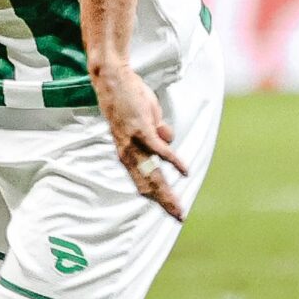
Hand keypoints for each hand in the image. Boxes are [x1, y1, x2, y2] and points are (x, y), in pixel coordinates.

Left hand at [92, 62, 190, 221]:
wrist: (113, 81)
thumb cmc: (129, 99)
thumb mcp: (145, 120)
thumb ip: (156, 132)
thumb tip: (168, 139)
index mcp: (127, 152)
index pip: (143, 179)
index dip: (156, 195)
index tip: (169, 207)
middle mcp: (128, 152)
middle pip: (149, 183)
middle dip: (164, 201)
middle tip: (178, 217)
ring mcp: (134, 143)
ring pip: (153, 173)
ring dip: (168, 191)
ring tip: (179, 206)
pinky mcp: (141, 130)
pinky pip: (160, 150)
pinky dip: (174, 161)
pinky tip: (185, 172)